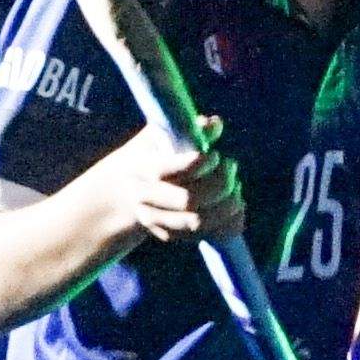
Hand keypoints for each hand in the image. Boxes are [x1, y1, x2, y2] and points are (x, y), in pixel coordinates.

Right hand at [110, 121, 241, 253]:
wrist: (124, 187)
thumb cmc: (153, 153)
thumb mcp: (163, 135)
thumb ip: (188, 128)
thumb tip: (214, 124)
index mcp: (143, 169)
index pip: (178, 171)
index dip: (204, 163)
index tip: (216, 155)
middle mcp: (144, 199)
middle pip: (190, 200)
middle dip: (221, 185)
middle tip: (231, 168)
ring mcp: (154, 220)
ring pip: (199, 222)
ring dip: (227, 205)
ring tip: (235, 188)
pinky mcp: (168, 235)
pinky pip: (206, 235)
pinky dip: (228, 222)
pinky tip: (235, 206)